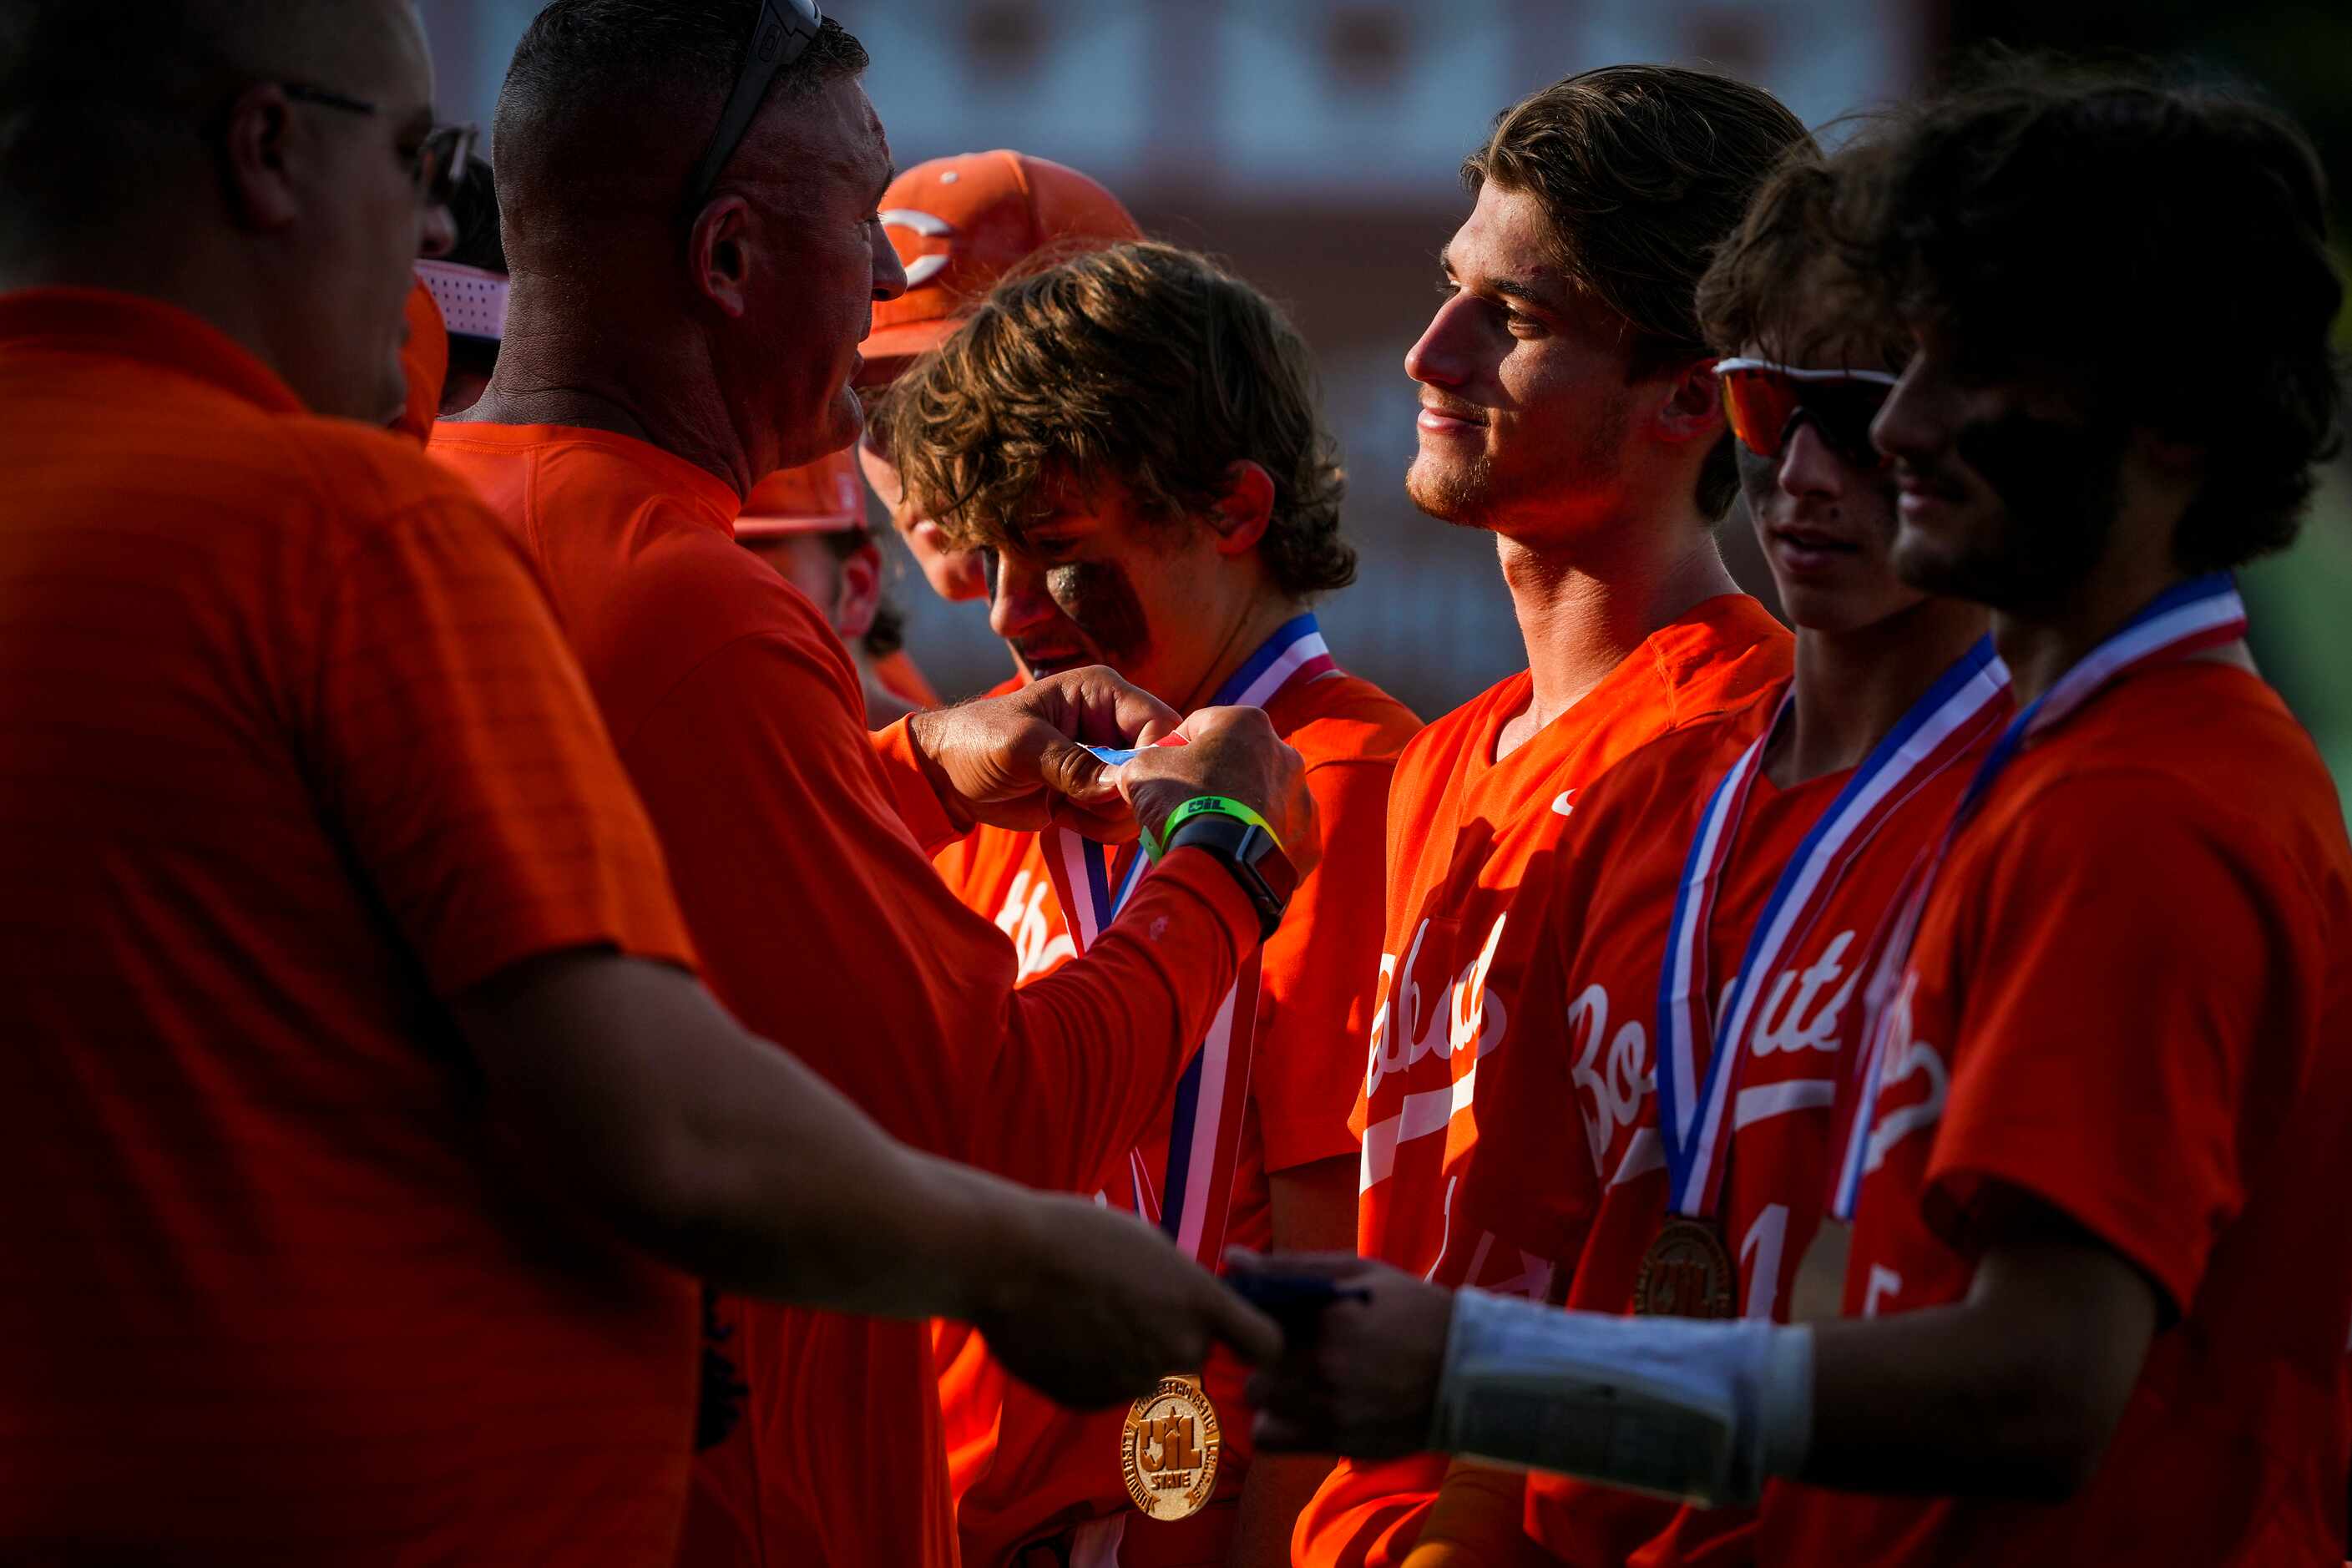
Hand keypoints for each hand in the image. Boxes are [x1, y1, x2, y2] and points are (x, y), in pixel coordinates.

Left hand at [906, 667, 1178, 838]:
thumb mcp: (1021, 746)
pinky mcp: (1095, 795)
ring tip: (1062, 809)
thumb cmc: (977, 740)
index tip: (1119, 791)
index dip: (1151, 761)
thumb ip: (1071, 764)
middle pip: (1157, 768)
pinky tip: (1061, 818)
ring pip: (1140, 799)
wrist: (947, 777)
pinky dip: (1097, 828)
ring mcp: (1107, 763)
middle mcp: (1113, 725)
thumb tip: (1118, 787)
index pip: (1159, 726)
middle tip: (1080, 806)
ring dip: (1107, 817)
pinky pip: (1120, 819)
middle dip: (1125, 797)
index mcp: (1102, 693)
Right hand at [973, 1193, 1282, 1410]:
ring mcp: (1134, 1381)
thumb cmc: (1076, 1234)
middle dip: (1172, 1334)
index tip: (1238, 1331)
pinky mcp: (1091, 1401)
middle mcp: (1177, 1349)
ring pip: (1147, 1373)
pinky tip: (1061, 1331)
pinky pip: (1106, 1387)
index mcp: (1199, 1302)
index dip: (1255, 1339)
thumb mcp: (1146, 1240)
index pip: (1265, 1344)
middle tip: (1127, 1300)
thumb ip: (1179, 1280)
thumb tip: (1186, 1300)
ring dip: (1128, 1352)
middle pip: (1194, 1354)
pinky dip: (1091, 1368)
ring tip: (1084, 1311)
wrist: (1005, 1260)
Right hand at [1114, 706, 1320, 878]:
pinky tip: (1233, 856)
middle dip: (1213, 779)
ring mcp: (1303, 799)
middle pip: (1238, 762)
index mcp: (1247, 723)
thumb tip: (1139, 770)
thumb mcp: (1143, 770)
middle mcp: (1285, 754)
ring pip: (1263, 799)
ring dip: (1240, 811)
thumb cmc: (1182, 804)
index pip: (1200, 725)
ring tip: (1210, 836)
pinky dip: (1259, 844)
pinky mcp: (1310, 841)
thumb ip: (1144, 760)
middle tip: (1184, 807)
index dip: (1173, 747)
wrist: (1220, 866)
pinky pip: (1279, 837)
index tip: (1160, 773)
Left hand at [1230, 1250, 1453, 1456]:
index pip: (1255, 1317)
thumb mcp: (1358, 1273)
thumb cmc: (1413, 1310)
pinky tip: (1299, 1405)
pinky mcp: (1335, 1443)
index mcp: (1329, 1319)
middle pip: (1252, 1361)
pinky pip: (1269, 1439)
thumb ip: (1291, 1267)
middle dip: (1263, 1350)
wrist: (1469, 1372)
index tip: (1272, 1313)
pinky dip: (1275, 1423)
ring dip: (1269, 1386)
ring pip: (1257, 1399)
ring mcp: (1330, 1410)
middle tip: (1288, 1345)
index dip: (1256, 1315)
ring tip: (1298, 1375)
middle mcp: (1324, 1368)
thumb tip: (1231, 1258)